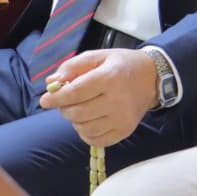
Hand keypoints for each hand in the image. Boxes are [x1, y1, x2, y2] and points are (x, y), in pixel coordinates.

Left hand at [39, 48, 157, 146]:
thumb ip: (73, 66)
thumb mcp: (98, 56)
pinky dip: (85, 133)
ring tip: (78, 109)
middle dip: (64, 109)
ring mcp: (122, 119)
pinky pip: (96, 140)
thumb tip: (51, 82)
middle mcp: (118, 100)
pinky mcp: (125, 131)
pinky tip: (87, 121)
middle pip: (78, 113)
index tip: (44, 100)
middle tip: (64, 102)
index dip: (56, 98)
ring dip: (74, 121)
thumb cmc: (121, 64)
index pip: (76, 92)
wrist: (152, 78)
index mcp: (110, 77)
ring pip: (85, 128)